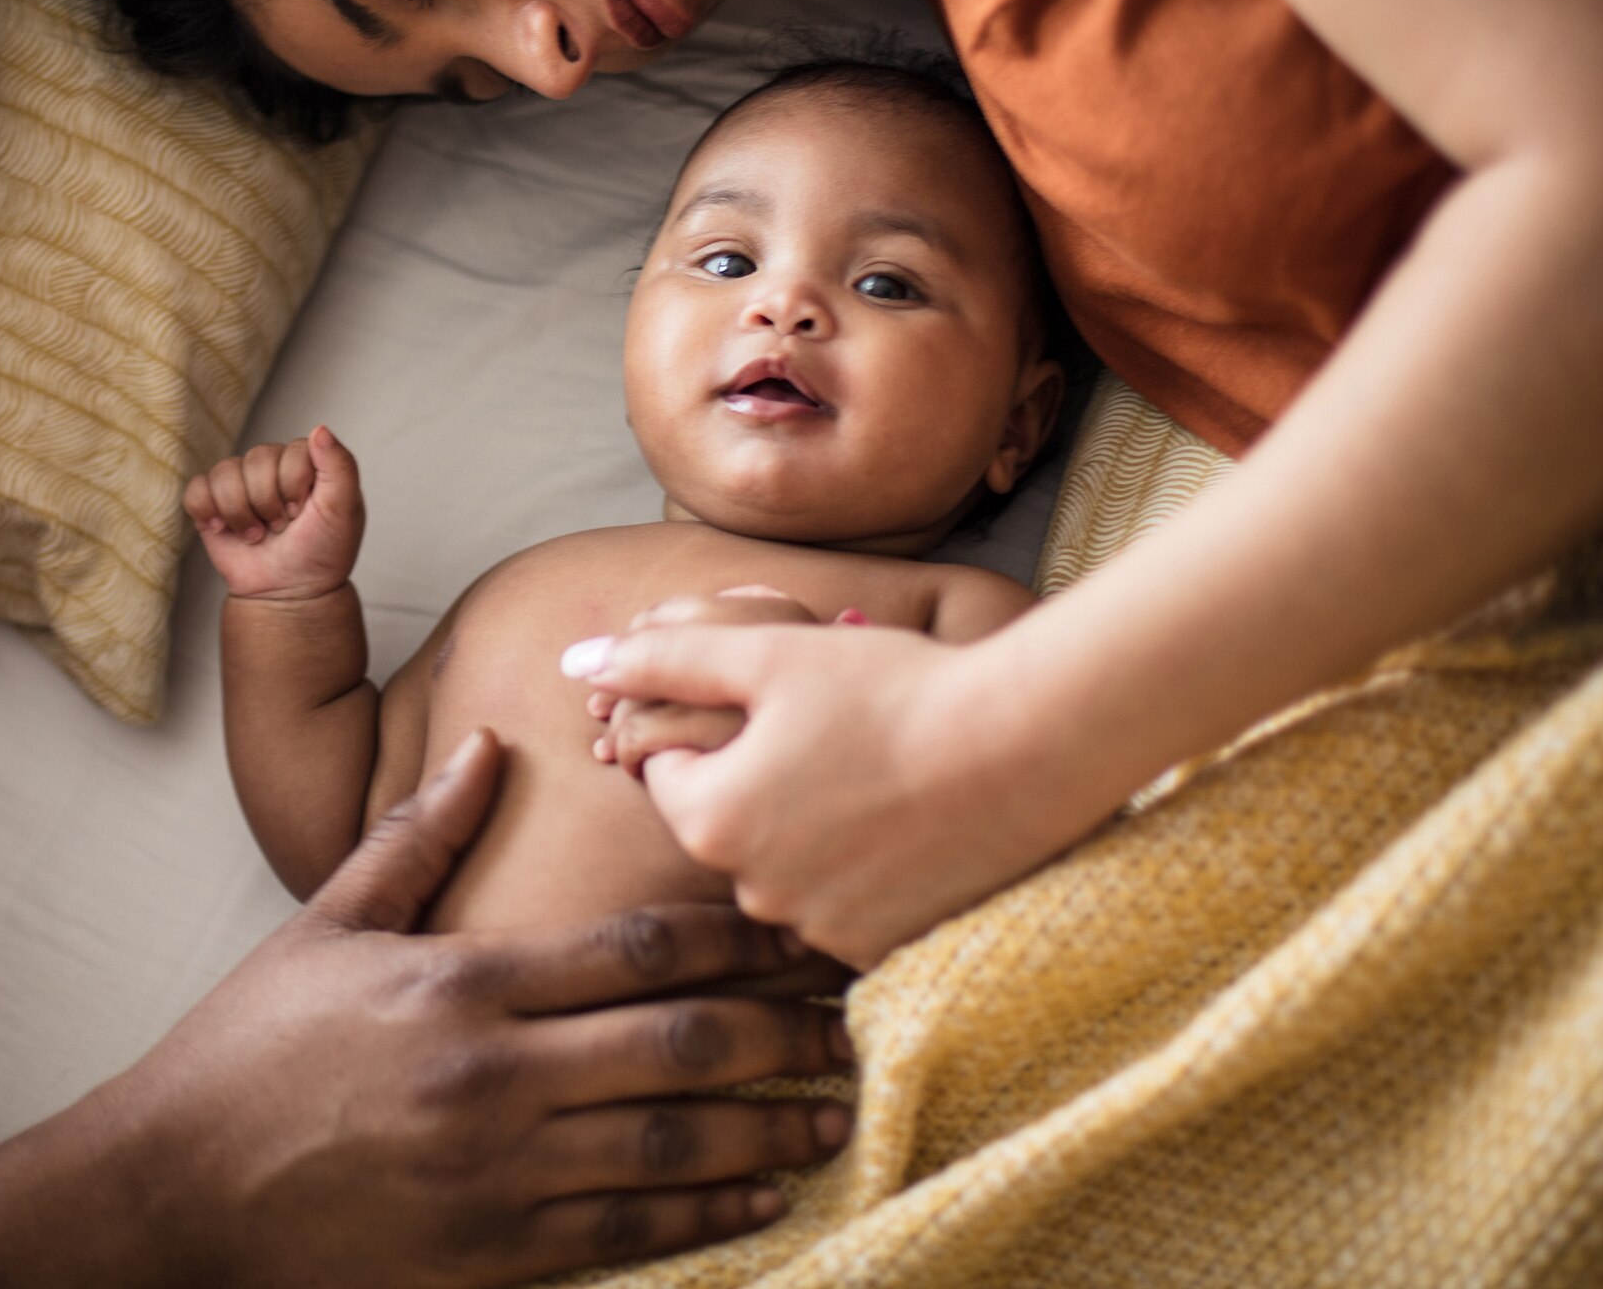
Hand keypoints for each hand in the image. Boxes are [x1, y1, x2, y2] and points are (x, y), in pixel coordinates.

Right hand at [111, 731, 853, 1287]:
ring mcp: (498, 1172)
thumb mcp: (326, 925)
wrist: (174, 1191)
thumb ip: (418, 837)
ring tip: (833, 1111)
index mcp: (462, 983)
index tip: (797, 931)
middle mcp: (494, 1075)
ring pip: (672, 1143)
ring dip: (766, 1126)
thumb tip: (486, 746)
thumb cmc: (248, 1051)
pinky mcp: (493, 1255)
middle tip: (852, 1020)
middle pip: (677, 1043)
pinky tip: (759, 1197)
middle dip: (780, 1030)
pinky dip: (706, 1216)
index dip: (733, 940)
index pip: (633, 949)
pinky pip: (627, 1233)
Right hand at [184, 425, 364, 601]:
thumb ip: (340, 466)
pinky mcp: (211, 503)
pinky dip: (207, 512)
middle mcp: (270, 466)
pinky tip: (224, 529)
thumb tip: (319, 429)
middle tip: (281, 527)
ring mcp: (239, 483)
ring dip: (241, 513)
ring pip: (224, 473)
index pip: (291, 451)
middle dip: (268, 503)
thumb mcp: (344, 510)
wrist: (290, 593)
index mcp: (304, 462)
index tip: (304, 513)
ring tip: (257, 534)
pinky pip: (196, 490)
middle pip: (256, 459)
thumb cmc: (321, 552)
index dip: (294, 486)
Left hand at [568, 619, 1109, 969]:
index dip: (720, 729)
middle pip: (728, 824)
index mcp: (708, 819)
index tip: (782, 706)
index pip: (669, 771)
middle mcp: (750, 893)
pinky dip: (865, 870)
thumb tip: (574, 658)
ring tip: (881, 776)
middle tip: (839, 734)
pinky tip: (910, 825)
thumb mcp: (767, 652)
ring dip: (813, 827)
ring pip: (786, 867)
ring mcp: (819, 931)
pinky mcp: (883, 952)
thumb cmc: (893, 687)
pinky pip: (845, 906)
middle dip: (764, 780)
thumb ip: (663, 657)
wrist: (1028, 746)